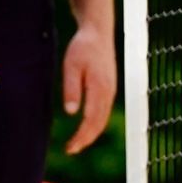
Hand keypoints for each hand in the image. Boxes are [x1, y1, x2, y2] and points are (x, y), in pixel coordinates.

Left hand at [61, 19, 116, 152]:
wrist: (98, 32)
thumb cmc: (82, 47)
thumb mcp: (71, 65)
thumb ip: (71, 88)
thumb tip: (71, 112)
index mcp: (100, 87)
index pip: (91, 120)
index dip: (81, 136)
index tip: (70, 148)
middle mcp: (109, 92)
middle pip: (99, 123)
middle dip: (85, 139)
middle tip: (70, 150)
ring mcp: (111, 90)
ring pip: (103, 118)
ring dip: (91, 133)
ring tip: (76, 143)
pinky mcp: (109, 87)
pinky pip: (103, 111)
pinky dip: (95, 123)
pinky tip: (86, 128)